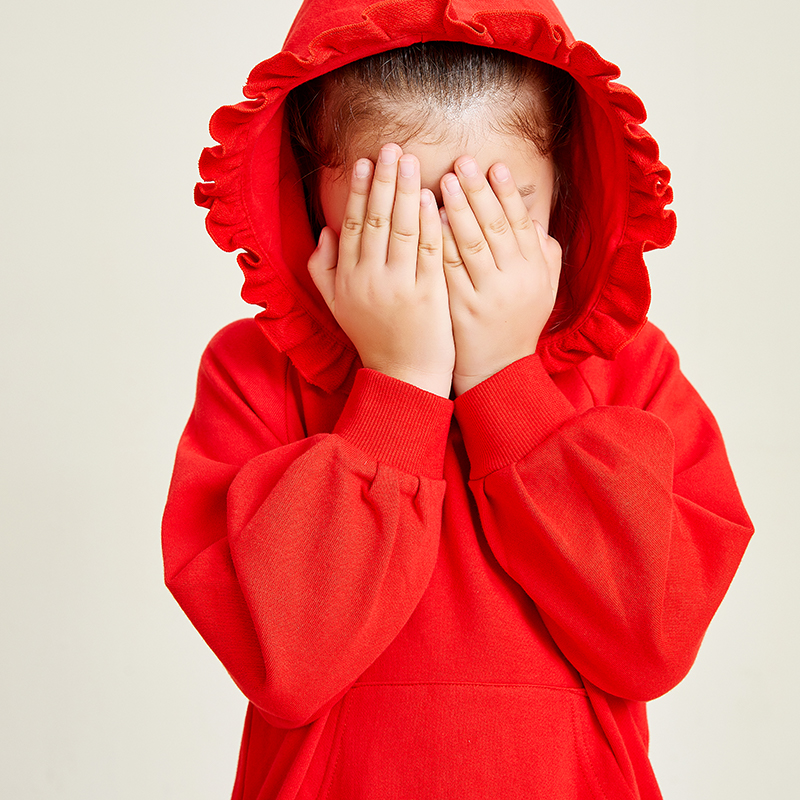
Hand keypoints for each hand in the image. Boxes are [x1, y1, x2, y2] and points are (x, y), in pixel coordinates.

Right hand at [308, 144, 454, 397]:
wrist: (403, 376)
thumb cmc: (372, 337)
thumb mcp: (336, 306)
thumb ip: (323, 268)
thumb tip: (325, 230)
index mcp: (346, 280)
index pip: (351, 225)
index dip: (357, 191)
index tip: (364, 162)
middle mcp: (369, 280)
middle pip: (375, 220)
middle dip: (383, 180)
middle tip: (391, 148)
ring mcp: (399, 287)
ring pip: (402, 229)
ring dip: (406, 191)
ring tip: (410, 161)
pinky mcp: (429, 294)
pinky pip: (429, 251)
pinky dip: (430, 222)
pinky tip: (432, 198)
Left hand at [439, 157, 561, 395]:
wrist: (498, 372)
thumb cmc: (518, 324)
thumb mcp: (544, 289)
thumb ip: (543, 253)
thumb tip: (531, 218)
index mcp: (536, 270)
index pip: (519, 222)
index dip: (507, 192)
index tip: (493, 166)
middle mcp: (515, 279)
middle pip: (494, 226)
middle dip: (477, 191)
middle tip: (462, 162)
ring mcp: (487, 295)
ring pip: (471, 244)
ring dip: (456, 210)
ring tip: (442, 182)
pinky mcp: (462, 309)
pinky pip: (448, 269)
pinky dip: (438, 242)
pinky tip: (426, 222)